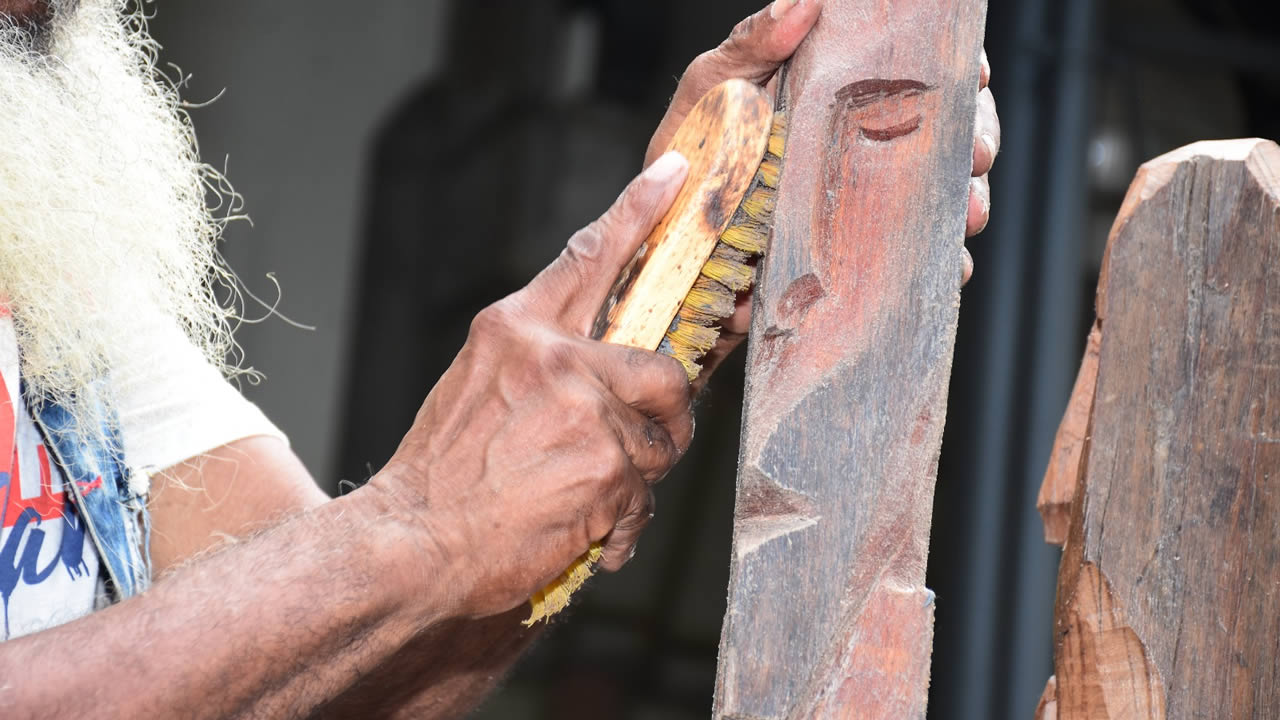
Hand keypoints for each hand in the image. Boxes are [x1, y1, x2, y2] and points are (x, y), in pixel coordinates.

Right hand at [371, 152, 694, 619]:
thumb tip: (610, 368)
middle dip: (668, 412)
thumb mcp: (478, 388)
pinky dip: (622, 526)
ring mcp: (583, 408)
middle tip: (648, 443)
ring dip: (636, 479)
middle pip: (663, 367)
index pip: (589, 256)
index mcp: (516, 329)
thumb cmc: (441, 477)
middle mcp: (553, 357)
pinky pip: (646, 496)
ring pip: (661, 440)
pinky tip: (587, 534)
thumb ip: (543, 363)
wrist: (406, 545)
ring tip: (588, 500)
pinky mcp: (605, 465)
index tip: (676, 175)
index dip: (639, 211)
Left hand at [645, 0, 1000, 388]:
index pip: (912, 67)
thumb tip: (802, 0)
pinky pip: (911, 252)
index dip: (954, 67)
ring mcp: (863, 194)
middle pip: (944, 127)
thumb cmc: (689, 149)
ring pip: (938, 189)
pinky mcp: (856, 248)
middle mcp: (861, 140)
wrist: (666, 234)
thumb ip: (752, 43)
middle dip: (975, 137)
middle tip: (978, 157)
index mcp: (837, 90)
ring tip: (968, 215)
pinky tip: (952, 268)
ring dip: (965, 200)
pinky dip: (940, 261)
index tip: (971, 76)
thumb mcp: (712, 87)